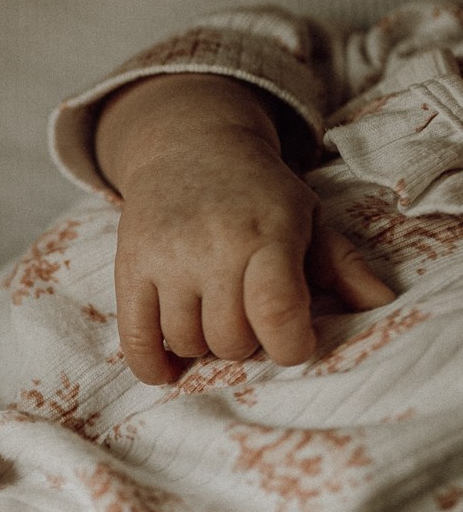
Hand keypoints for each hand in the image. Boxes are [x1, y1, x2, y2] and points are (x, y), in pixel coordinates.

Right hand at [97, 73, 392, 383]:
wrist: (188, 144)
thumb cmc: (259, 192)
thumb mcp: (306, 216)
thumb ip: (342, 263)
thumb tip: (381, 300)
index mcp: (267, 236)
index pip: (276, 314)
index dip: (290, 345)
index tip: (294, 339)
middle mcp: (214, 248)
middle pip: (230, 339)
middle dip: (246, 344)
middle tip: (250, 320)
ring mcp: (167, 259)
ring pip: (186, 342)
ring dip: (204, 347)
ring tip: (214, 321)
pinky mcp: (130, 268)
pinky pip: (135, 338)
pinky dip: (151, 364)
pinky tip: (169, 367)